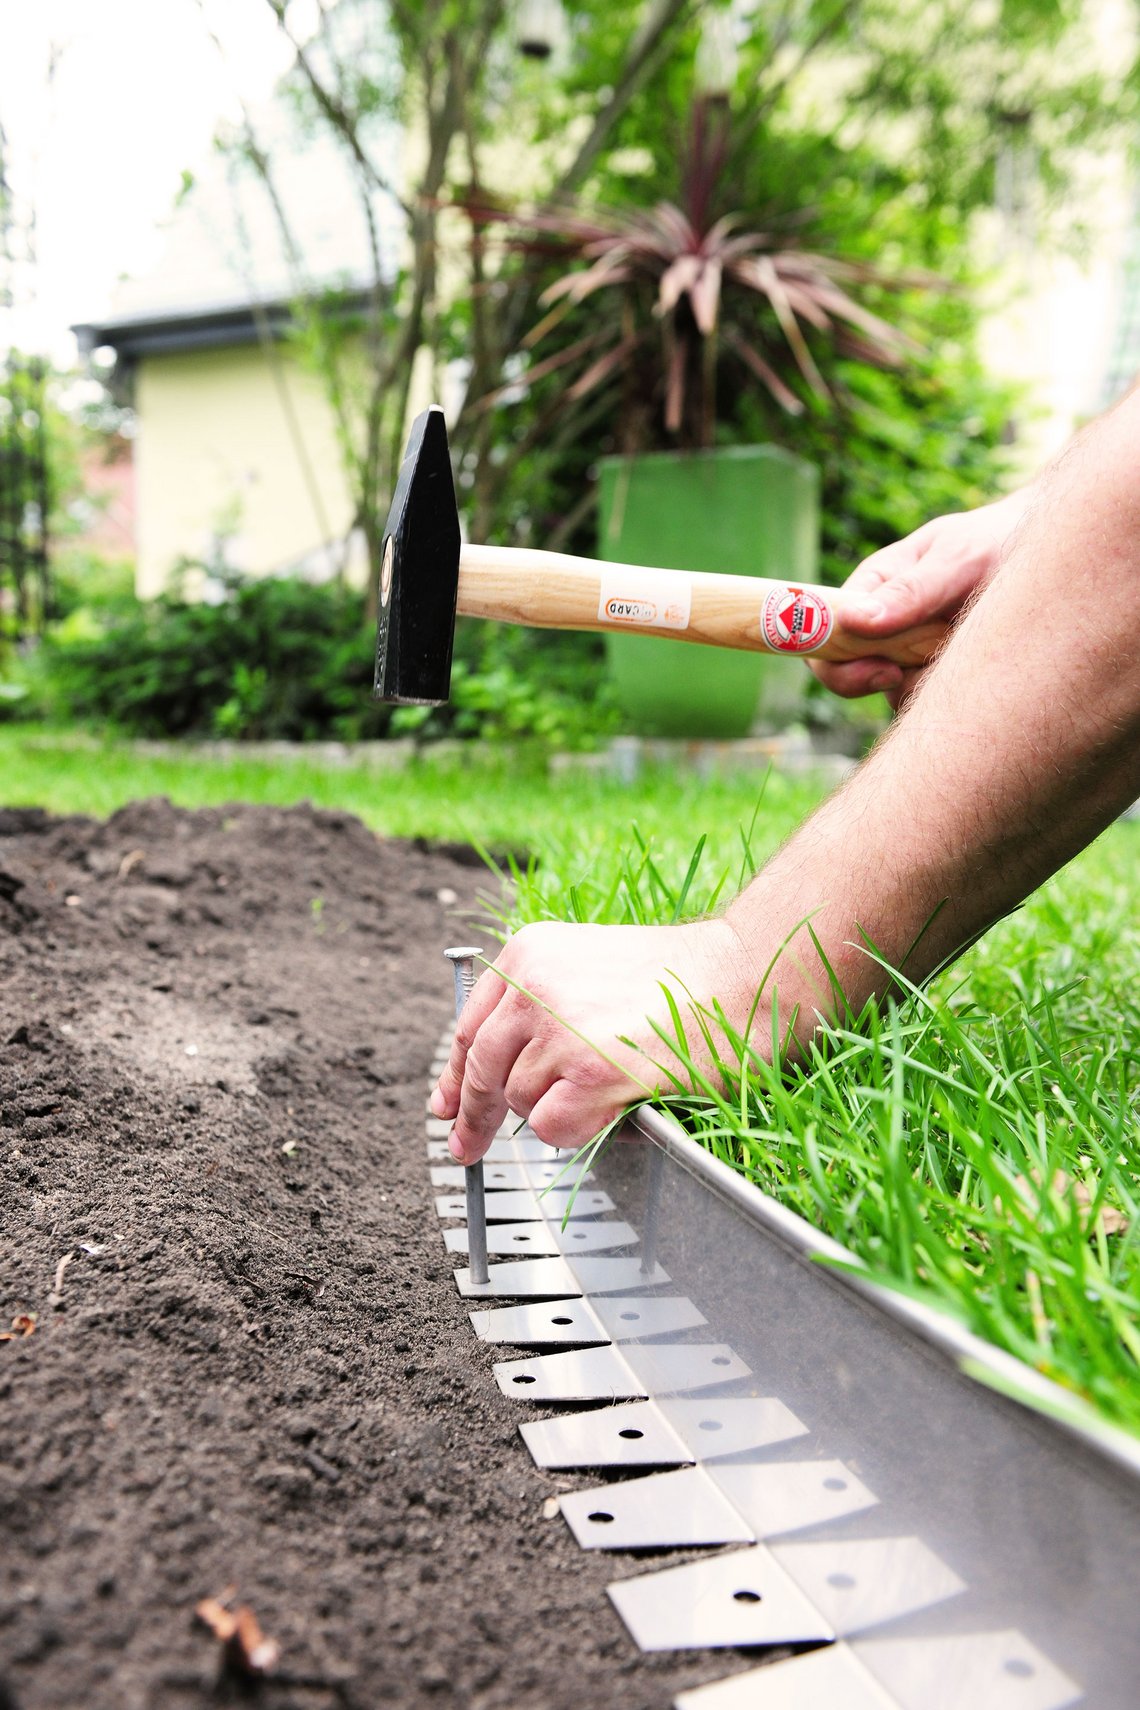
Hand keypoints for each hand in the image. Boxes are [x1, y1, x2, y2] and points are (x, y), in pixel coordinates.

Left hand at [430, 918, 750, 1161]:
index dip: (453, 1075)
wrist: (744, 977)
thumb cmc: (684, 977)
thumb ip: (538, 1006)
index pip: (470, 1026)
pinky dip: (577, 1130)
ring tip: (610, 1083)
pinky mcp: (590, 1073)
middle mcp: (534, 986)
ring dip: (557, 1108)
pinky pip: (552, 1128)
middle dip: (474, 1116)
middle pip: (481, 1069)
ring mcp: (559, 1030)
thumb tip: (488, 1071)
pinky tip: (612, 1103)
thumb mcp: (590, 967)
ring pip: (521, 1101)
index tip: (444, 1107)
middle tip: (468, 1147)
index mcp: (529, 953)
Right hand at [812, 490, 1029, 708]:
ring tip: (972, 645)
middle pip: (848, 675)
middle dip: (882, 681)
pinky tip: (984, 662)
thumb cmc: (997, 542)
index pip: (823, 634)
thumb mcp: (957, 558)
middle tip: (921, 669)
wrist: (1046, 562)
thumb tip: (855, 620)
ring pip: (895, 694)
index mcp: (871, 589)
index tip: (882, 670)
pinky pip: (931, 704)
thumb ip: (911, 591)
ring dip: (930, 681)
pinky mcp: (937, 680)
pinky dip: (956, 692)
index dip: (837, 662)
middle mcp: (882, 627)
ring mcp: (908, 656)